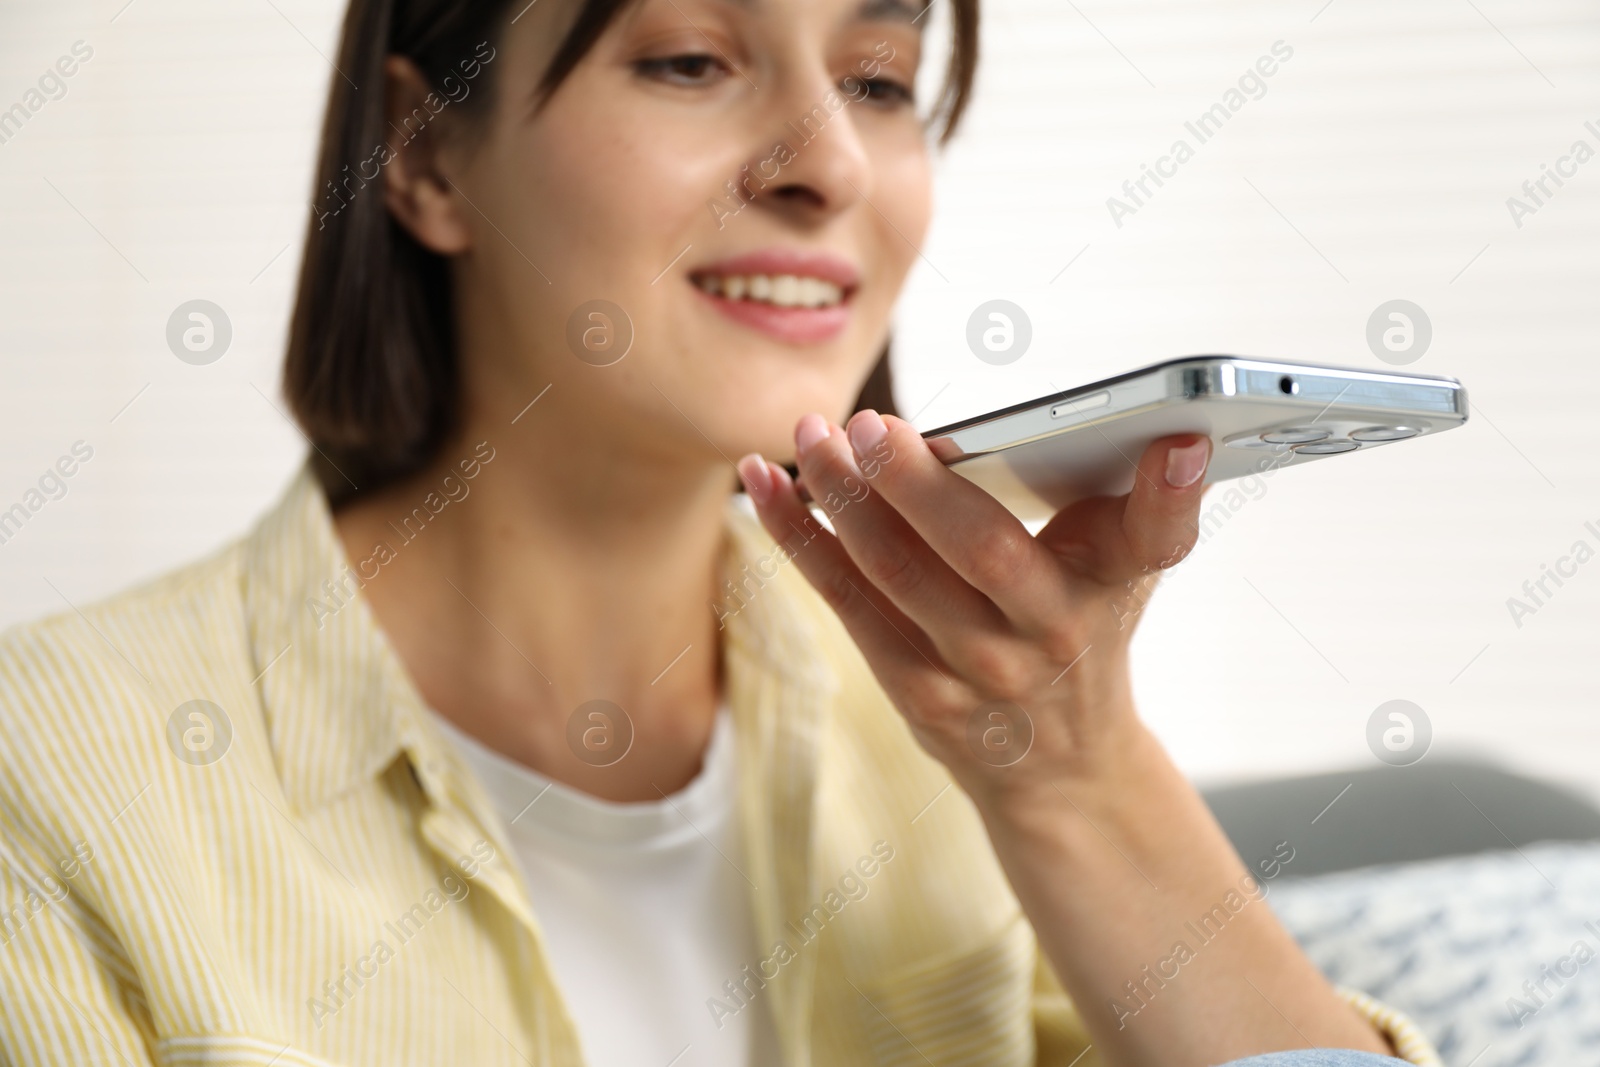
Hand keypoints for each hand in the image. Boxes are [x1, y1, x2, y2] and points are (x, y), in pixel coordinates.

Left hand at [735, 409, 1212, 815]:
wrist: (1060, 765)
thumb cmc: (1085, 630)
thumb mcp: (1122, 569)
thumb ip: (1124, 503)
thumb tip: (1148, 431)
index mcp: (1112, 584)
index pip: (1156, 537)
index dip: (1172, 493)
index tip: (1179, 441)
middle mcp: (1050, 633)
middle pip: (981, 549)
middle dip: (917, 483)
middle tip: (872, 423)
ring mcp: (977, 671)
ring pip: (895, 573)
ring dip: (841, 498)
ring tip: (808, 436)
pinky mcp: (916, 691)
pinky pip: (847, 601)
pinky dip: (801, 539)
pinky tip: (768, 487)